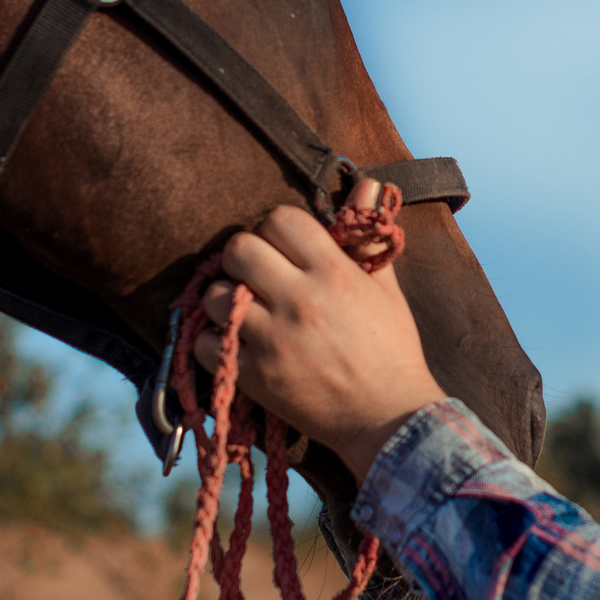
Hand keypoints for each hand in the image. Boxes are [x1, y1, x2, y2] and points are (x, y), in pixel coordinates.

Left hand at [194, 178, 447, 476]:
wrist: (389, 418)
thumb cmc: (392, 349)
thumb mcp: (385, 287)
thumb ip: (366, 235)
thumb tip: (367, 182)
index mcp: (333, 272)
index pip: (279, 218)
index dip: (276, 228)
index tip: (283, 247)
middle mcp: (299, 299)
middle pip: (239, 249)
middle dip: (245, 258)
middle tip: (258, 276)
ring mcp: (273, 339)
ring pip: (217, 296)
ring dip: (227, 300)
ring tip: (246, 311)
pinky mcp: (255, 376)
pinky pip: (208, 344)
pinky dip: (215, 344)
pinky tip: (236, 345)